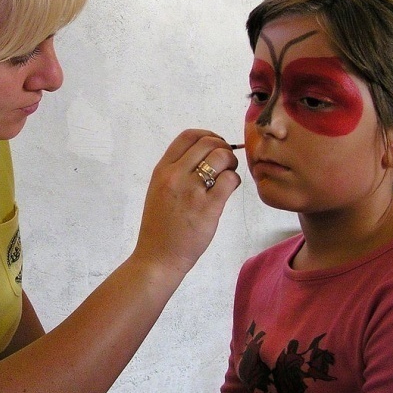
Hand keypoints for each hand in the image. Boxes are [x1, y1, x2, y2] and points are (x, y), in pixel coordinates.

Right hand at [135, 129, 239, 276]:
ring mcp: (191, 191)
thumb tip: (205, 156)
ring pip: (221, 156)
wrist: (157, 257)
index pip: (188, 136)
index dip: (207, 135)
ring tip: (228, 175)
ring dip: (231, 162)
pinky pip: (229, 180)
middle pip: (208, 142)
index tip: (215, 146)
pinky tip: (229, 189)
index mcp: (162, 170)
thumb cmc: (159, 226)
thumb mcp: (158, 190)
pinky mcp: (208, 207)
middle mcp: (175, 176)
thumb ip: (176, 172)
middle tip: (226, 162)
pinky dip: (234, 180)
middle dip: (223, 147)